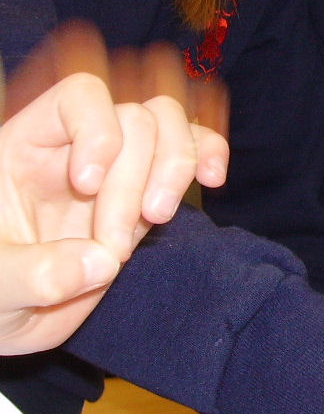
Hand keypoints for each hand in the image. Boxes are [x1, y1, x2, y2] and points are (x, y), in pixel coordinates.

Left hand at [0, 25, 229, 353]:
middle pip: (134, 118)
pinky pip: (193, 148)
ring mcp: (120, 167)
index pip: (79, 96)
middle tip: (113, 247)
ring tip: (158, 218)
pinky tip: (212, 177)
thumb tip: (102, 262)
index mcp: (27, 146)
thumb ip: (32, 274)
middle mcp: (79, 146)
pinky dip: (208, 153)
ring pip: (169, 124)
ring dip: (175, 168)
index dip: (96, 130)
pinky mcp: (149, 193)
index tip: (87, 186)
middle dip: (134, 181)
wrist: (8, 317)